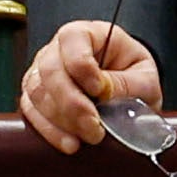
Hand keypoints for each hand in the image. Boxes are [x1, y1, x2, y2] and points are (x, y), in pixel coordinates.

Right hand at [21, 19, 161, 154]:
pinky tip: (69, 142)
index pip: (72, 39)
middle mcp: (58, 49)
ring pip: (37, 92)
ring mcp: (42, 71)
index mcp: (88, 34)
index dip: (81, 65)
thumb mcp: (145, 79)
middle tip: (94, 127)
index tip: (99, 90)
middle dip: (71, 102)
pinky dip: (49, 129)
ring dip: (61, 119)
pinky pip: (31, 110)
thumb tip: (103, 93)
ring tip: (88, 137)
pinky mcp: (36, 96)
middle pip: (49, 69)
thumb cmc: (135, 78)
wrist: (129, 92)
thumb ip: (127, 84)